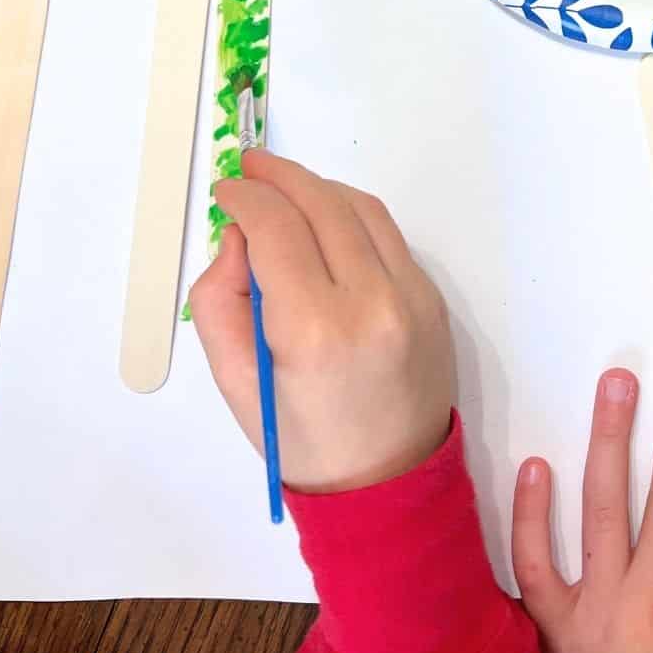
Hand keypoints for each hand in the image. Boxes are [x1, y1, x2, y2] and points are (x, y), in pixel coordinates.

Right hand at [191, 150, 454, 492]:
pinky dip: (351, 217)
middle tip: (249, 168)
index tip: (226, 192)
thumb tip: (240, 236)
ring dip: (318, 188)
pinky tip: (325, 223)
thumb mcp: (235, 382)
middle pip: (322, 204)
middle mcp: (373, 301)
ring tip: (284, 189)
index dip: (245, 198)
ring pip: (362, 208)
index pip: (276, 228)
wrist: (389, 483)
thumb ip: (219, 300)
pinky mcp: (433, 298)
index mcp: (316, 329)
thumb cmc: (301, 442)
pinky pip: (388, 236)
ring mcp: (413, 296)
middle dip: (280, 177)